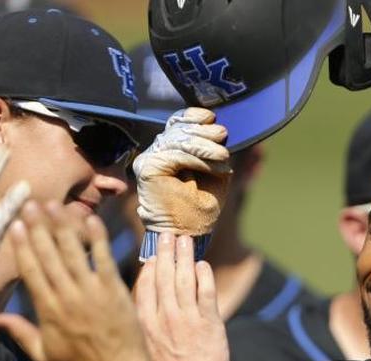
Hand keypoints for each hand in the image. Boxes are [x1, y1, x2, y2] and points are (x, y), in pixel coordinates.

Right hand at [0, 202, 148, 360]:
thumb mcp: (44, 354)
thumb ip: (20, 333)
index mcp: (48, 310)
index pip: (31, 271)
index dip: (22, 247)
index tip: (14, 226)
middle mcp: (67, 296)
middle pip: (49, 255)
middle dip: (38, 228)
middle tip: (30, 204)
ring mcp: (92, 291)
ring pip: (73, 252)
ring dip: (63, 226)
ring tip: (54, 204)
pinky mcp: (114, 289)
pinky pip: (103, 258)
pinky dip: (97, 239)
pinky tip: (90, 219)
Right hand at [133, 108, 232, 239]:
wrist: (188, 234)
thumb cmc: (200, 208)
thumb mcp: (215, 174)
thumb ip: (214, 152)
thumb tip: (220, 128)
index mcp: (169, 151)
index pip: (177, 124)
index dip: (193, 116)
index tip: (212, 118)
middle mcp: (155, 153)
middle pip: (178, 129)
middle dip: (204, 131)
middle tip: (223, 135)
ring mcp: (148, 160)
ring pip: (177, 140)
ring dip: (204, 145)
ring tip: (222, 154)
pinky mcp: (147, 168)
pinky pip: (175, 155)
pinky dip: (197, 158)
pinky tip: (213, 164)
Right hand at [135, 233, 230, 360]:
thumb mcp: (143, 350)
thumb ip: (143, 324)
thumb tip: (141, 302)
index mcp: (143, 324)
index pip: (144, 286)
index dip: (149, 266)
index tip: (151, 253)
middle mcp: (163, 318)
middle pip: (164, 276)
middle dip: (166, 252)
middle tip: (168, 233)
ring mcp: (187, 319)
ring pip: (185, 279)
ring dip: (185, 256)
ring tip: (185, 240)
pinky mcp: (210, 323)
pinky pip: (207, 292)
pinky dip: (204, 275)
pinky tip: (202, 265)